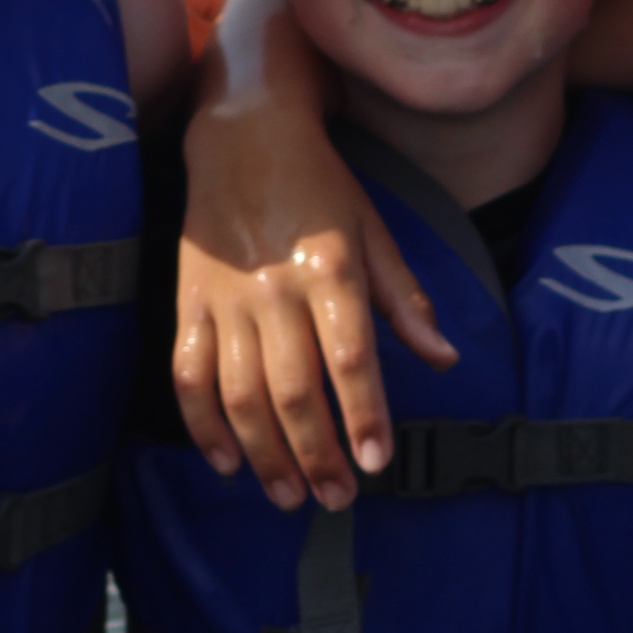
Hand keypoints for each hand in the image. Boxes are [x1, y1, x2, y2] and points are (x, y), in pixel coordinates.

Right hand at [174, 101, 454, 511]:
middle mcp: (276, 288)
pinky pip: (189, 373)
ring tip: (290, 494)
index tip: (377, 463)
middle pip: (294, 390)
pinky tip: (227, 462)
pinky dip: (202, 424)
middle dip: (317, 454)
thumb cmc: (320, 188)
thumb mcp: (374, 232)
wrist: (243, 134)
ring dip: (265, 453)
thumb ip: (406, 301)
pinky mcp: (188, 302)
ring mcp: (226, 298)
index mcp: (331, 270)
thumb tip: (445, 359)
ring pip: (240, 394)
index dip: (365, 415)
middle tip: (337, 498)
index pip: (351, 358)